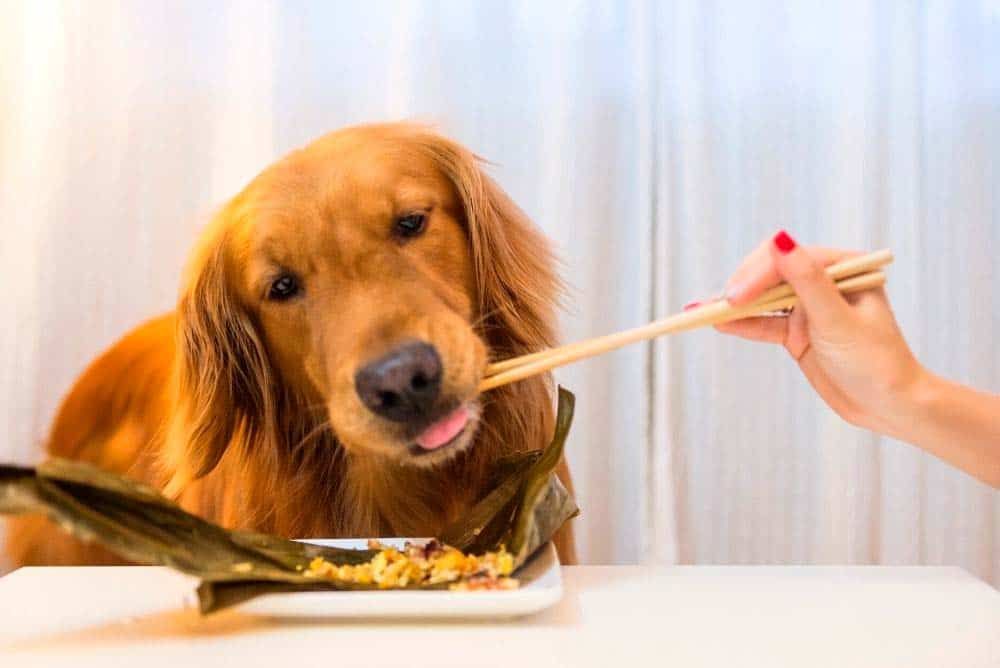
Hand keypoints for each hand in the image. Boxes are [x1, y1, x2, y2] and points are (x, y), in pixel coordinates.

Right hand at [712, 230, 923, 435]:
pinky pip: (764, 324)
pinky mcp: (798, 333)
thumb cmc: (877, 362)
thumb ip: (807, 281)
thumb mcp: (838, 320)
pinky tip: (718, 323)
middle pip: (772, 274)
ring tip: (700, 310)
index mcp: (845, 268)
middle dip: (743, 288)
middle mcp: (826, 283)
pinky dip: (742, 325)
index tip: (736, 295)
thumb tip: (780, 240)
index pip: (790, 259)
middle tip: (717, 305)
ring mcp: (810, 309)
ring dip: (735, 306)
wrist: (890, 407)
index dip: (759, 274)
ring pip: (764, 300)